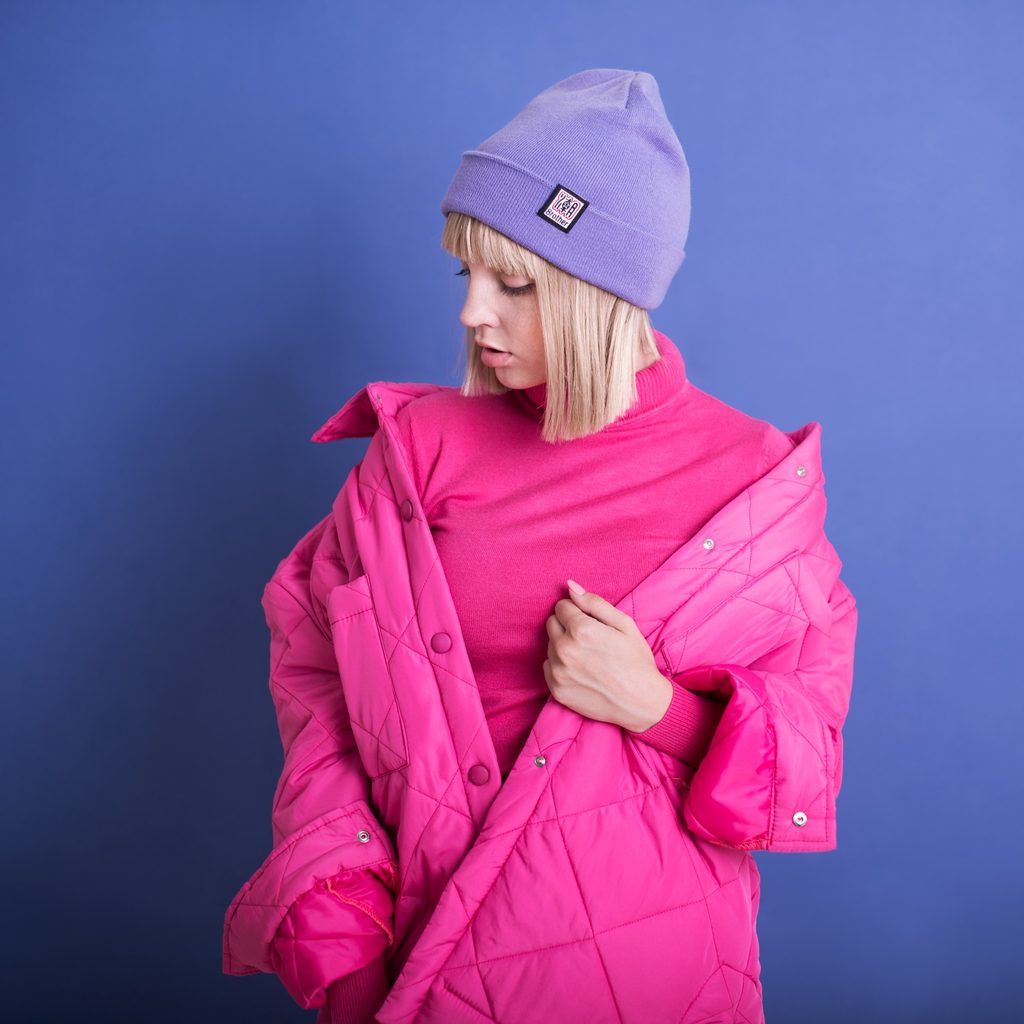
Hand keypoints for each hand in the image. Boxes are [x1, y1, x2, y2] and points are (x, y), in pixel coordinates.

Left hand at [543, 579, 673, 732]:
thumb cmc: (636, 661)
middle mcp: (564, 649)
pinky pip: (548, 666)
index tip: (590, 622)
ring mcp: (558, 671)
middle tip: (589, 639)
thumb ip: (594, 603)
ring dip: (563, 645)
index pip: (561, 606)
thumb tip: (570, 586)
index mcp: (581, 629)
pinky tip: (581, 671)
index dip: (576, 611)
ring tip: (588, 656)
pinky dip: (560, 666)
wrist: (642, 702)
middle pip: (552, 623)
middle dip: (567, 626)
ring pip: (549, 645)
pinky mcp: (556, 690)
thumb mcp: (624, 624)